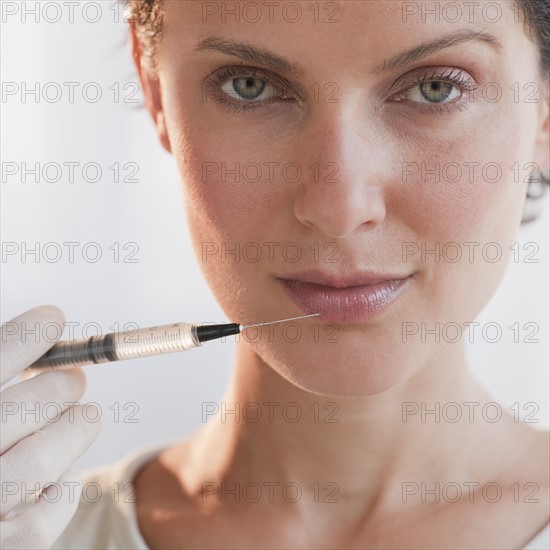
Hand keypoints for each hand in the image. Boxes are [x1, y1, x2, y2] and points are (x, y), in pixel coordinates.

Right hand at [0, 306, 101, 548]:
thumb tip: (38, 335)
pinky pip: (52, 508)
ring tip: (85, 415)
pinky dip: (65, 484)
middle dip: (62, 384)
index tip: (51, 318)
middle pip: (29, 406)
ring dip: (77, 427)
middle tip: (74, 379)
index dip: (25, 336)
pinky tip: (60, 473)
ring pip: (46, 456)